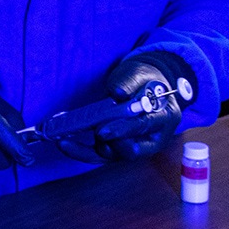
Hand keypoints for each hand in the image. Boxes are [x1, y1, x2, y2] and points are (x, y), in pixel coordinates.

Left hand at [64, 50, 196, 162]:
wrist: (145, 87)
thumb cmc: (145, 80)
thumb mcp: (141, 73)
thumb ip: (131, 82)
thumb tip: (118, 93)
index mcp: (164, 117)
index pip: (143, 127)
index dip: (123, 130)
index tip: (103, 130)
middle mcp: (152, 139)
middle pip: (131, 150)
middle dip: (110, 142)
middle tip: (94, 131)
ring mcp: (135, 147)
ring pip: (112, 156)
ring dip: (90, 147)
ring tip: (68, 138)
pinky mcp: (118, 150)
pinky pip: (99, 156)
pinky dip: (80, 151)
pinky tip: (63, 143)